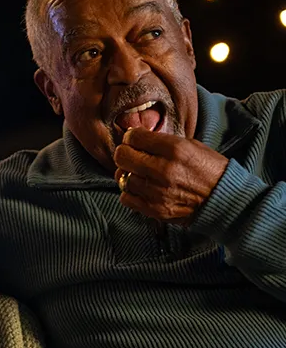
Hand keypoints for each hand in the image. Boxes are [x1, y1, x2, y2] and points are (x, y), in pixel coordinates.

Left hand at [114, 127, 228, 222]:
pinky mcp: (155, 210)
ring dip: (128, 174)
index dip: (131, 137)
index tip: (135, 140)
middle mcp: (164, 170)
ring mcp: (158, 192)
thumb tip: (135, 138)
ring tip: (139, 174)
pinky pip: (126, 198)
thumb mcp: (191, 145)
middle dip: (125, 153)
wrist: (225, 199)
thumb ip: (162, 142)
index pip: (134, 137)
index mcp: (174, 149)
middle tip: (132, 156)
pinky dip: (130, 192)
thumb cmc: (209, 170)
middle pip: (122, 156)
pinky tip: (141, 188)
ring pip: (122, 178)